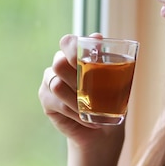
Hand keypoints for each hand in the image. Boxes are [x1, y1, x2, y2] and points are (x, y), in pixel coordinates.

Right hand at [38, 34, 124, 151]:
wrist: (103, 129)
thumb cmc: (111, 101)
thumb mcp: (117, 82)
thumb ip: (108, 60)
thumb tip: (97, 36)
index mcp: (77, 54)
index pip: (68, 42)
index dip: (74, 48)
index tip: (92, 57)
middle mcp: (61, 64)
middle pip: (59, 62)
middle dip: (76, 74)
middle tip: (91, 86)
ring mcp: (50, 81)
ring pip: (58, 85)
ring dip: (78, 99)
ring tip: (93, 110)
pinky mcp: (47, 100)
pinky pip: (59, 104)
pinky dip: (75, 112)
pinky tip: (85, 118)